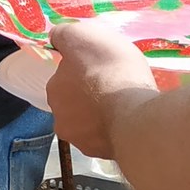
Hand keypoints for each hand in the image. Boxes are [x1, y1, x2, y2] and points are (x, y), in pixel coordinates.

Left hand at [46, 20, 157, 160]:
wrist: (135, 117)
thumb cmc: (109, 72)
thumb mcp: (83, 36)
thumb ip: (65, 35)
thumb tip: (56, 38)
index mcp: (54, 91)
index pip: (65, 76)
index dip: (83, 69)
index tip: (102, 65)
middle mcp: (62, 120)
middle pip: (76, 102)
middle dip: (92, 94)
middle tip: (116, 85)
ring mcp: (83, 141)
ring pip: (92, 123)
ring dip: (105, 114)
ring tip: (128, 104)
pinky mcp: (105, 154)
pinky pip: (111, 138)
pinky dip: (120, 129)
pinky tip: (134, 121)